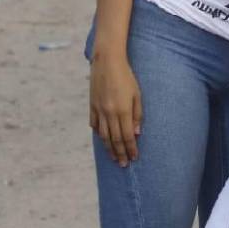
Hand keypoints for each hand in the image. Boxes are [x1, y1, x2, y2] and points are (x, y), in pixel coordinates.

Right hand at [89, 50, 141, 166]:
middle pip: (115, 139)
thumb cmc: (126, 77)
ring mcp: (98, 111)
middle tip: (123, 164)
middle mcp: (109, 114)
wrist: (106, 62)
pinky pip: (94, 125)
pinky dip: (99, 134)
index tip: (134, 158)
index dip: (131, 148)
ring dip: (109, 148)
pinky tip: (103, 140)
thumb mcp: (137, 94)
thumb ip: (137, 114)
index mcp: (122, 111)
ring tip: (113, 157)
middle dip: (120, 153)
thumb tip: (137, 132)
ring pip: (103, 135)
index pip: (127, 136)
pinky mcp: (91, 106)